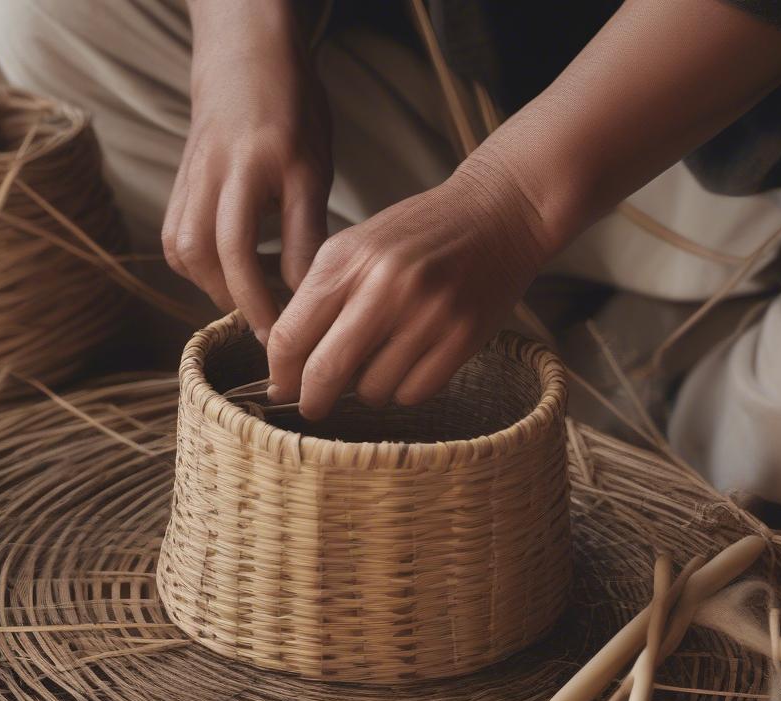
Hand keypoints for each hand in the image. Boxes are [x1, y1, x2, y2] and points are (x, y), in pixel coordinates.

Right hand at [162, 2, 331, 340]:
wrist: (245, 57)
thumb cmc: (291, 111)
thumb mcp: (313, 168)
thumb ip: (305, 232)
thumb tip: (304, 296)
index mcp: (247, 169)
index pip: (240, 251)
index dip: (258, 300)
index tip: (280, 333)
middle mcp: (208, 175)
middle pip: (199, 256)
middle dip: (233, 300)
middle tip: (267, 328)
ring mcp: (187, 179)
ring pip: (181, 251)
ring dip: (212, 286)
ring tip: (250, 304)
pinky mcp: (178, 184)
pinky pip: (175, 238)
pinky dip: (198, 267)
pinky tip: (228, 275)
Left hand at [266, 160, 547, 418]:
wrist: (499, 213)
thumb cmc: (421, 234)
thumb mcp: (358, 246)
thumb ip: (321, 296)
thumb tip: (288, 367)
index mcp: (346, 260)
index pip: (291, 335)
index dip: (281, 372)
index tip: (282, 387)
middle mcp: (383, 286)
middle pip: (325, 372)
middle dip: (312, 400)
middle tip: (313, 407)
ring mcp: (426, 314)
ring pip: (372, 389)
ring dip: (369, 389)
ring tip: (382, 363)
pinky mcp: (461, 338)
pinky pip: (413, 392)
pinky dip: (405, 389)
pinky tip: (412, 364)